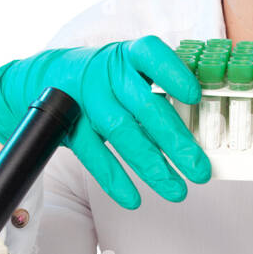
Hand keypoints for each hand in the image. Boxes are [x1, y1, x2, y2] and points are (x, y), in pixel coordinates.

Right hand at [0, 36, 209, 207]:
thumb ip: (161, 90)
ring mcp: (87, 100)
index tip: (194, 96)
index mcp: (129, 55)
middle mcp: (108, 74)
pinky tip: (133, 198)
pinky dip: (113, 178)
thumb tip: (204, 126)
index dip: (173, 74)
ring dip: (151, 165)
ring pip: (121, 133)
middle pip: (144, 106)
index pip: (151, 55)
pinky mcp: (70, 125)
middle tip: (200, 170)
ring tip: (177, 190)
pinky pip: (92, 154)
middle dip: (175, 141)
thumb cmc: (108, 77)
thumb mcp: (131, 70)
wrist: (48, 78)